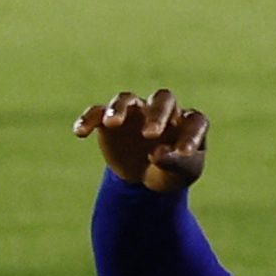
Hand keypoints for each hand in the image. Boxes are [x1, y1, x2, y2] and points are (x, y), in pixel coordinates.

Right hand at [73, 91, 209, 194]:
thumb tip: (156, 154)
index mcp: (188, 123)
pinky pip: (97, 112)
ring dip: (119, 108)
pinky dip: (88, 118)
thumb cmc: (170, 171)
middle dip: (157, 114)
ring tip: (111, 123)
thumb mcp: (179, 174)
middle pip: (163, 99)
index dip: (191, 135)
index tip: (183, 153)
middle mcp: (164, 112)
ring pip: (127, 99)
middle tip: (149, 134)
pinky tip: (80, 132)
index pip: (195, 122)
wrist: (145, 176)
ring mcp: (136, 113)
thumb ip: (173, 164)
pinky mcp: (110, 122)